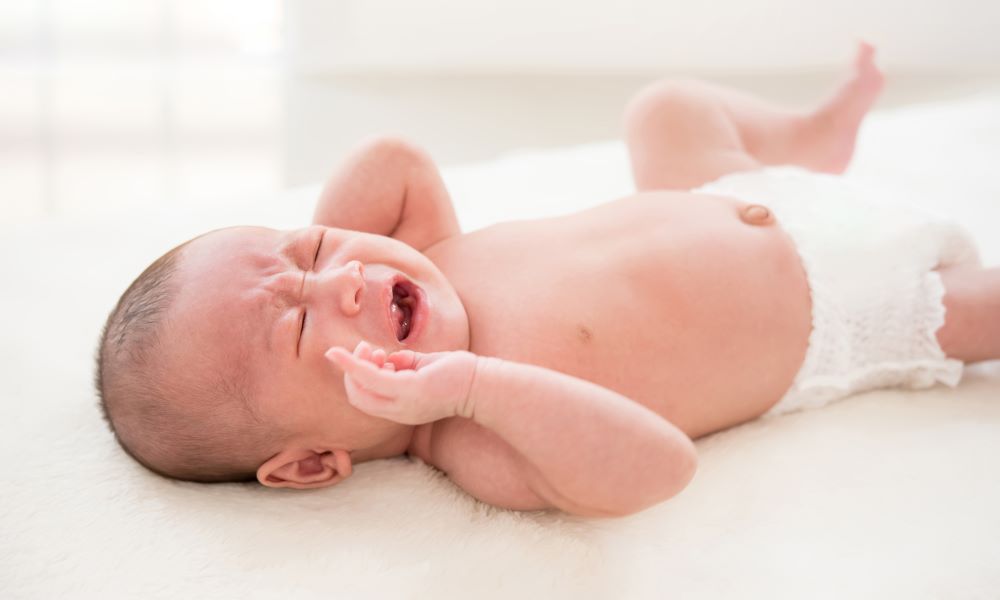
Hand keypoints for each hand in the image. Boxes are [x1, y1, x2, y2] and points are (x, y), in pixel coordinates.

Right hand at [325, 341, 478, 424]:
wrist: (482, 384)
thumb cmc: (456, 374)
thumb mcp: (421, 369)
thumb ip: (402, 365)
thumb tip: (386, 358)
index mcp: (402, 408)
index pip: (364, 399)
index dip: (357, 377)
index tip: (370, 354)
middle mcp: (399, 411)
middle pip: (357, 395)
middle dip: (352, 370)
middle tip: (364, 349)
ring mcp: (403, 403)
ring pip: (361, 389)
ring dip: (357, 364)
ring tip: (372, 349)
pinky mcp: (411, 389)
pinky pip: (374, 378)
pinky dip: (358, 364)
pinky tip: (358, 349)